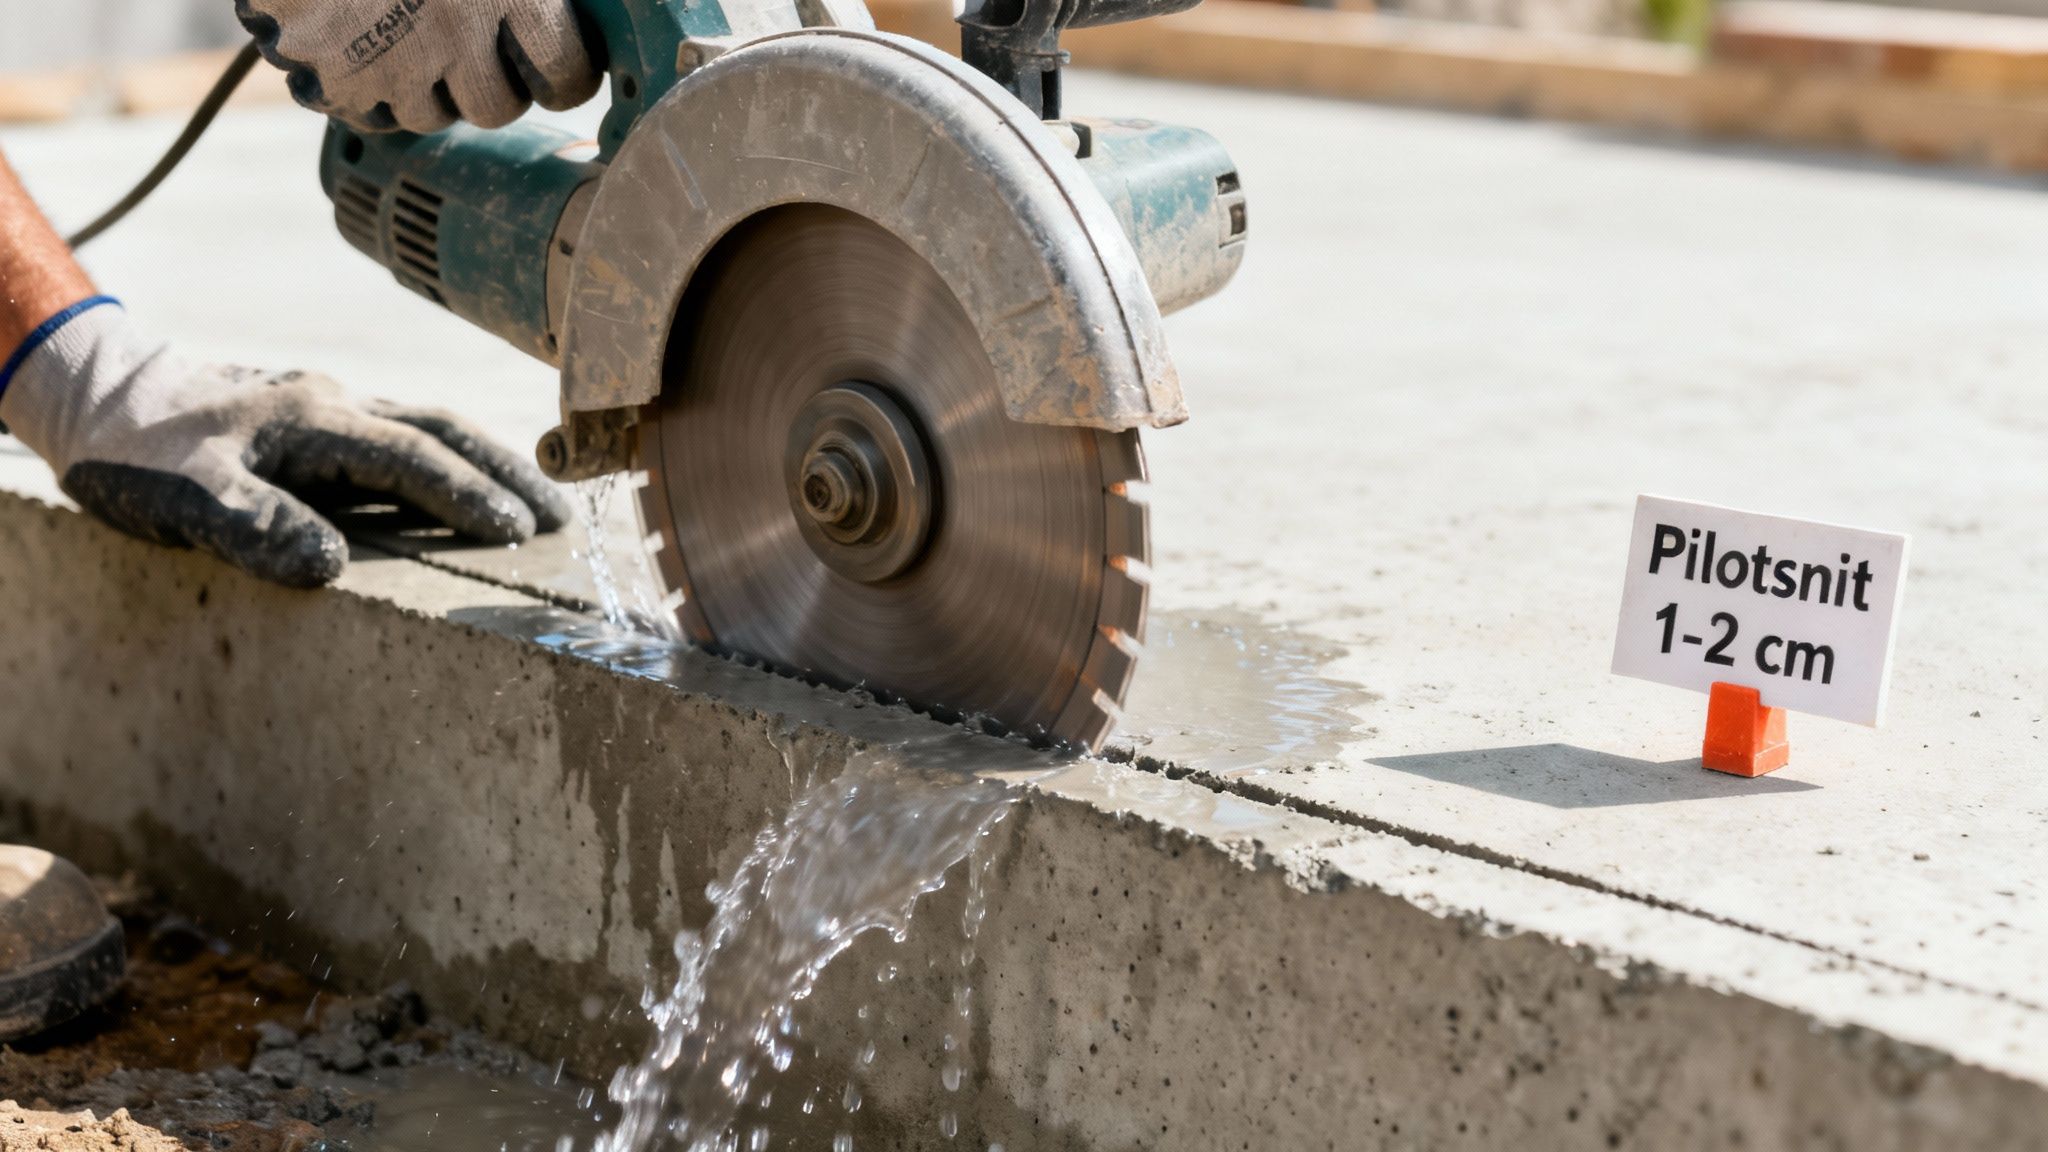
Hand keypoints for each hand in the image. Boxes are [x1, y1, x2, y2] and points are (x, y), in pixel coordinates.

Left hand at [0, 302, 569, 587]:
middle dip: (507, 473)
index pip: (411, 457)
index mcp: (313, 420)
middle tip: (561, 518)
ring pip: (432, 422)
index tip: (514, 532)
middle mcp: (335, 400)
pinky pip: (406, 428)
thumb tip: (333, 564)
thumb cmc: (136, 453)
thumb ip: (256, 527)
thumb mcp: (183, 497)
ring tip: (535, 505)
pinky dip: (452, 455)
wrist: (95, 393)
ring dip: (489, 461)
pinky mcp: (320, 412)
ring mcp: (331, 401)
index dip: (465, 496)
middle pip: (445, 429)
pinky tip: (465, 481)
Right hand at [235, 0, 603, 132]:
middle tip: (475, 56)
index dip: (566, 77)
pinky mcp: (342, 80)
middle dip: (489, 89)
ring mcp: (398, 63)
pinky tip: (362, 47)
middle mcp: (459, 35)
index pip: (564, 69)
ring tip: (406, 38)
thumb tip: (561, 0)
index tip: (559, 74)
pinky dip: (369, 92)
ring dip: (425, 91)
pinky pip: (372, 115)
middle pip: (496, 108)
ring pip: (431, 116)